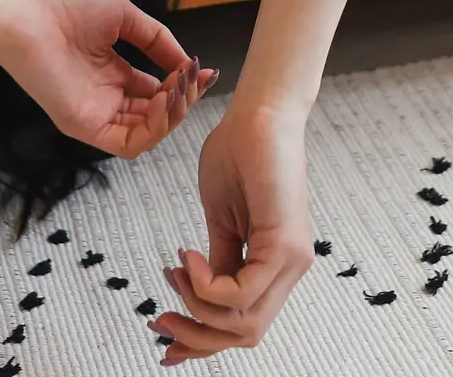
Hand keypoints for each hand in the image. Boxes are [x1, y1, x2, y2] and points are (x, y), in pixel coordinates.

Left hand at [0, 0, 216, 157]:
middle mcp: (106, 96)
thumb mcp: (124, 14)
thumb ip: (157, 39)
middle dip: (183, 98)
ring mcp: (96, 114)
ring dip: (174, 113)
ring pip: (148, 131)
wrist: (27, 10)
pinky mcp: (85, 126)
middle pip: (155, 113)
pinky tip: (167, 102)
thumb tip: (186, 62)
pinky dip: (156, 129)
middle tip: (196, 78)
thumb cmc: (66, 3)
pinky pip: (129, 143)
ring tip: (183, 86)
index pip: (155, 90)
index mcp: (111, 70)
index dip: (182, 84)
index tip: (205, 70)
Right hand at [152, 104, 313, 364]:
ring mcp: (291, 260)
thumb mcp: (220, 218)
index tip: (165, 338)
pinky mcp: (284, 244)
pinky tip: (187, 257)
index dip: (203, 340)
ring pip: (245, 323)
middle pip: (246, 334)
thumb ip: (216, 260)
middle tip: (161, 321)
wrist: (257, 111)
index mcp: (273, 264)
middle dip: (196, 336)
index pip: (243, 322)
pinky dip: (206, 285)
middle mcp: (288, 269)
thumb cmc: (240, 152)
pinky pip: (242, 292)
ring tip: (175, 274)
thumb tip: (199, 291)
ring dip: (198, 309)